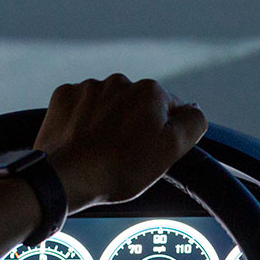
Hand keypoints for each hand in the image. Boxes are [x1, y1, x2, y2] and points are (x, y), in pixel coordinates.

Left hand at [33, 74, 207, 211]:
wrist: (66, 177)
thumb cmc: (120, 168)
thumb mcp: (171, 150)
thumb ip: (193, 123)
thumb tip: (195, 109)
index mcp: (151, 92)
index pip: (169, 110)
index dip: (163, 134)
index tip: (149, 152)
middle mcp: (120, 82)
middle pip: (137, 105)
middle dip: (135, 125)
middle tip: (126, 155)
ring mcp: (89, 88)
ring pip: (108, 104)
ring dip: (108, 122)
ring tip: (101, 150)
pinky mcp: (64, 97)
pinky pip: (81, 106)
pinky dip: (83, 120)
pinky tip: (83, 141)